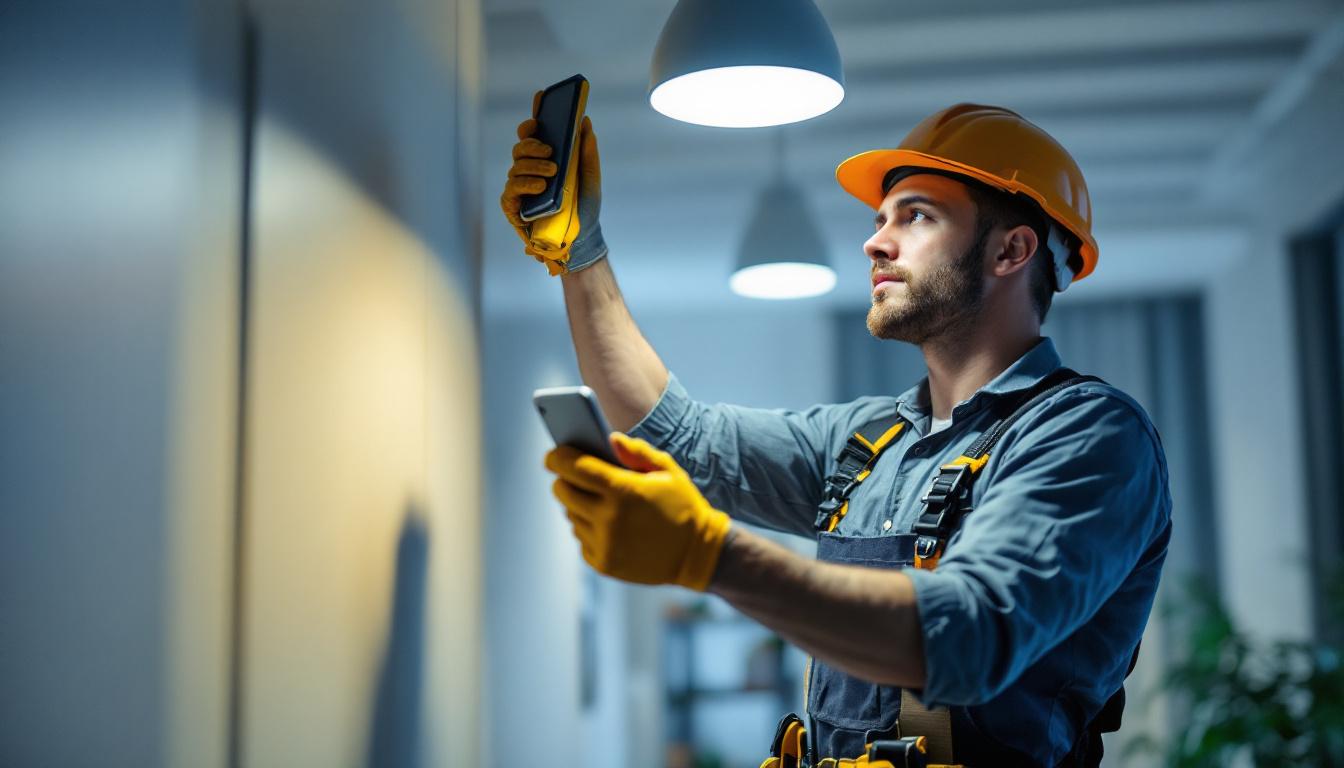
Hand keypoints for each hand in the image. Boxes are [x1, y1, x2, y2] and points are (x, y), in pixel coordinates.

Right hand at [500, 90, 606, 275]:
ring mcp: (519, 188)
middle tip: (550, 149)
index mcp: (546, 160)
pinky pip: (511, 191)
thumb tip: (585, 122)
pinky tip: (540, 187)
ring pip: (515, 166)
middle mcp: (529, 170)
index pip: (535, 133)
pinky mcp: (513, 206)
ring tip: (552, 172)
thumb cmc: (584, 208)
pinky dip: (525, 185)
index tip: (541, 98)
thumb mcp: (591, 177)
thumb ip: (587, 152)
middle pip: (520, 147)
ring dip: (533, 166)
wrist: (582, 239)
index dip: (535, 114)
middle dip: (532, 143)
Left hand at [545, 433, 730, 589]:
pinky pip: (581, 539)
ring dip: (577, 505)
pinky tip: (605, 524)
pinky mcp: (604, 564)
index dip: (558, 458)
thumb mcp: (668, 471)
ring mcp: (605, 543)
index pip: (574, 467)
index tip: (552, 455)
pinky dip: (588, 529)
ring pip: (570, 516)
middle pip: (564, 491)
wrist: (698, 555)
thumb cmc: (683, 506)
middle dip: (563, 480)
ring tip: (593, 499)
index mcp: (623, 490)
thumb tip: (610, 439)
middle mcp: (609, 518)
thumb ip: (638, 452)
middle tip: (569, 476)